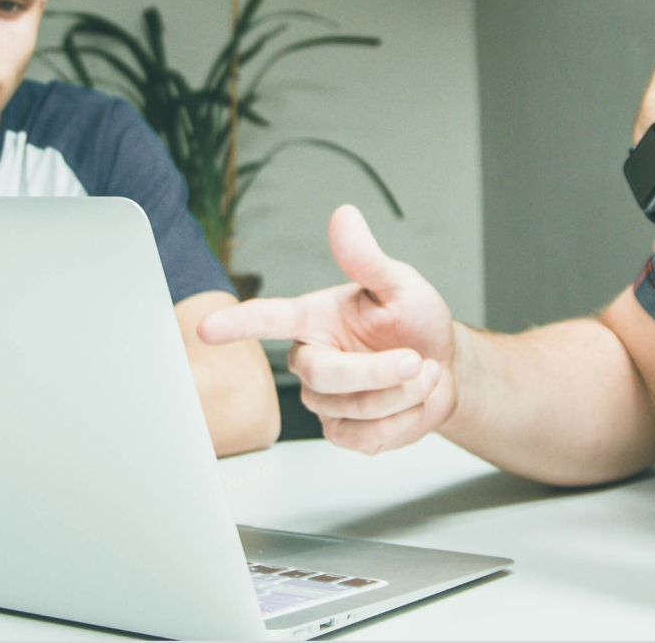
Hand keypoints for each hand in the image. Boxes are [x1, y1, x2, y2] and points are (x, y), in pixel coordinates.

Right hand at [197, 205, 456, 453]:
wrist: (447, 369)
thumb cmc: (417, 322)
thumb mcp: (400, 285)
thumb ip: (367, 259)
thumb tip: (343, 216)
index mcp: (315, 318)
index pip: (269, 319)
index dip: (238, 324)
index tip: (207, 329)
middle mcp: (312, 358)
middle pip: (323, 375)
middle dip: (378, 372)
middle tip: (416, 360)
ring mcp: (324, 400)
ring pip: (353, 409)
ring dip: (402, 394)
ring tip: (420, 373)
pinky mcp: (341, 431)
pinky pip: (364, 438)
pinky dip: (402, 422)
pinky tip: (410, 402)